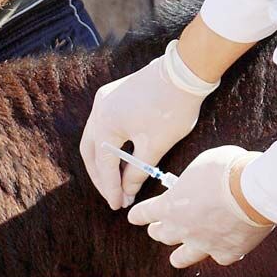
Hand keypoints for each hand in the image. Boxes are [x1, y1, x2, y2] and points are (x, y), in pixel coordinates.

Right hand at [80, 40, 218, 208]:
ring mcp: (103, 100)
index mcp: (105, 123)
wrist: (185, 71)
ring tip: (116, 180)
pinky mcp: (112, 95)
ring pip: (95, 138)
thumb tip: (127, 191)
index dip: (111, 187)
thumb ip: (137, 171)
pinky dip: (109, 144)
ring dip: (103, 160)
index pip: (103, 163)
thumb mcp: (155, 146)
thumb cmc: (172, 108)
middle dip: (100, 176)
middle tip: (112, 195)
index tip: (118, 204)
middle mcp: (98, 110)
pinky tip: (120, 156)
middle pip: (91, 151)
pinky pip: (103, 125)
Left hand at [128, 145, 274, 267]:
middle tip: (160, 229)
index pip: (144, 214)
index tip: (134, 217)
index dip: (139, 215)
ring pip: (182, 257)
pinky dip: (221, 253)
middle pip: (161, 235)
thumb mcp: (200, 164)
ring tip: (178, 256)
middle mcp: (181, 228)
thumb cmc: (227, 169)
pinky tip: (223, 250)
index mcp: (169, 205)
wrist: (255, 190)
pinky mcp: (227, 253)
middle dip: (159, 231)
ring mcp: (203, 244)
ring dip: (179, 255)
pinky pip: (219, 258)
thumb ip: (192, 180)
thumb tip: (197, 182)